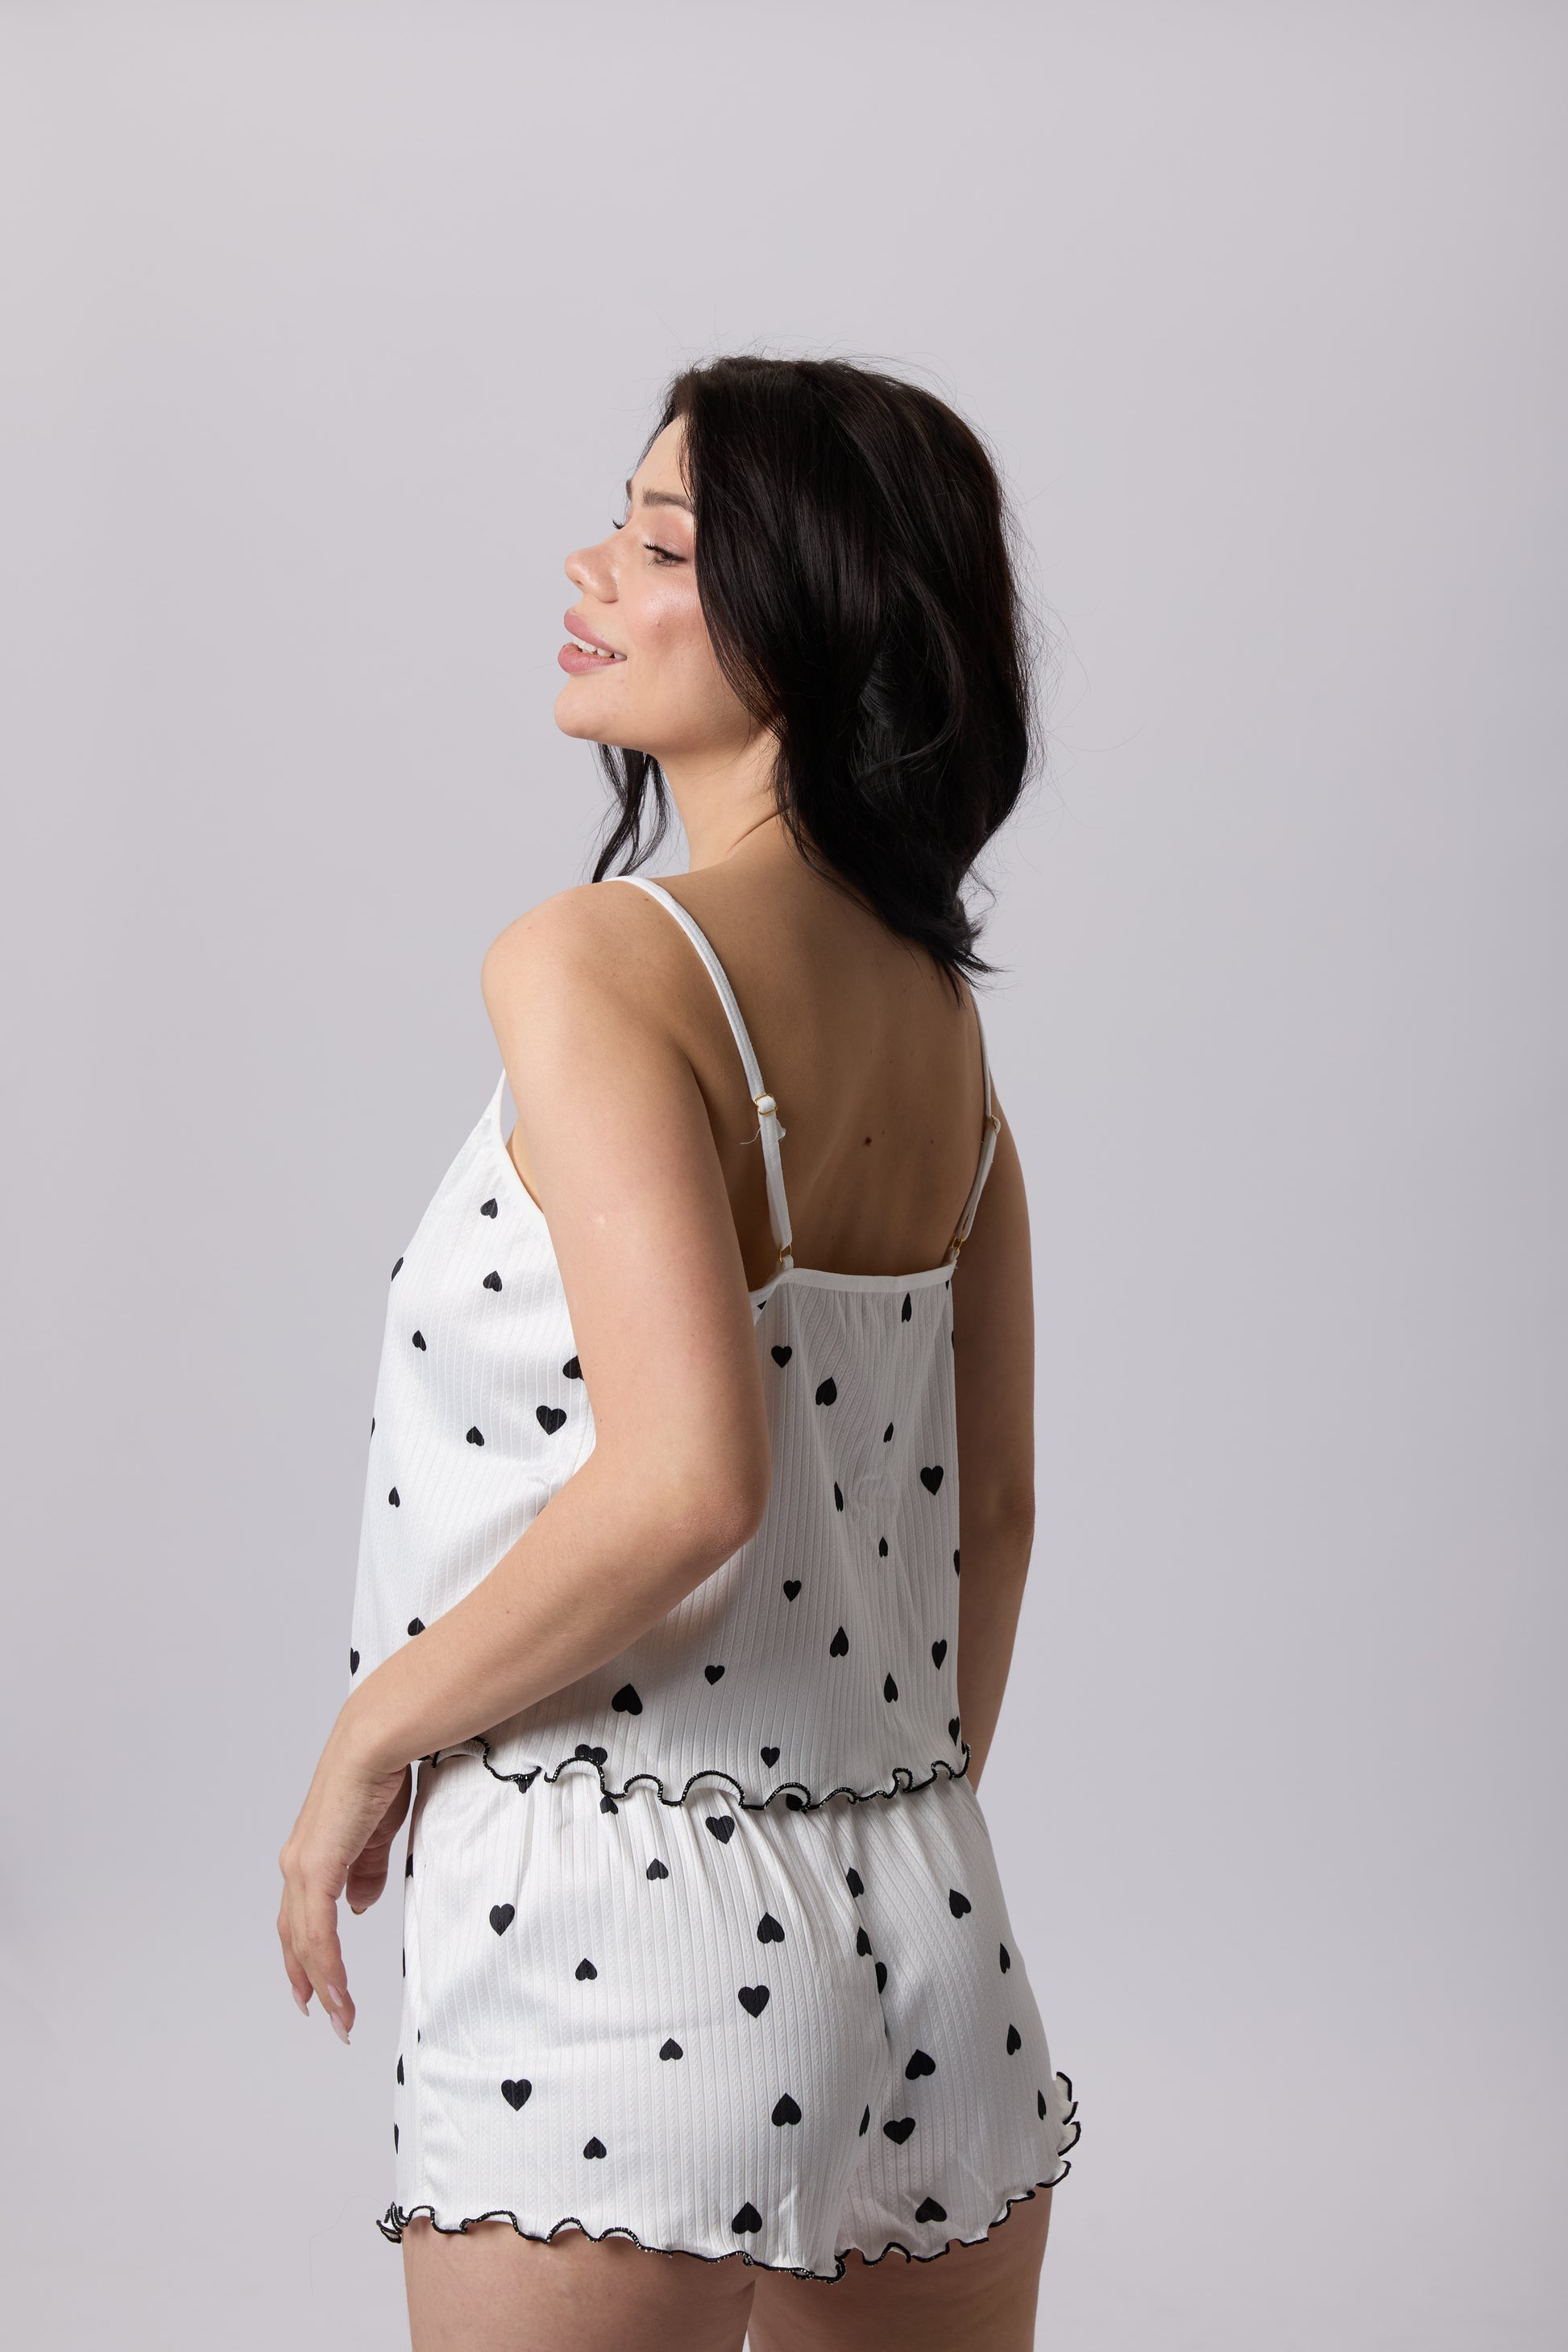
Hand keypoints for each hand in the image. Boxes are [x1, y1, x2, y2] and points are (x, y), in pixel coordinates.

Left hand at [277, 1711, 411, 2041]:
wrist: (378, 1741)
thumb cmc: (381, 1774)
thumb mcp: (377, 1833)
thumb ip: (366, 1870)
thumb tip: (357, 1907)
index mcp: (311, 1855)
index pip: (300, 1918)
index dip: (306, 1956)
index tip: (315, 1989)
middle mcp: (297, 1864)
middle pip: (295, 1937)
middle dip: (309, 1982)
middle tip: (327, 2017)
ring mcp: (302, 1867)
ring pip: (305, 1942)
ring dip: (323, 1984)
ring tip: (341, 2017)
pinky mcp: (316, 1868)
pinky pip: (319, 1930)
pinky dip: (327, 1965)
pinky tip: (337, 1988)